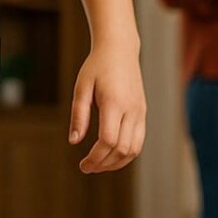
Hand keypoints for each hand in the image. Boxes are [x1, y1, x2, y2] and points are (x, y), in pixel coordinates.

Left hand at [69, 42, 146, 173]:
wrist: (120, 50)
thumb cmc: (97, 67)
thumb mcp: (82, 87)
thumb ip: (79, 115)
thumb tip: (74, 141)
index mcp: (114, 103)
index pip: (108, 140)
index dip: (95, 157)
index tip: (83, 164)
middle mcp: (131, 110)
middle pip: (122, 149)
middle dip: (104, 164)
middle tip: (87, 167)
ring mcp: (140, 113)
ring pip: (134, 149)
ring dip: (117, 163)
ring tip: (100, 165)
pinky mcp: (142, 114)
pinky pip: (139, 141)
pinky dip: (126, 154)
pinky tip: (112, 155)